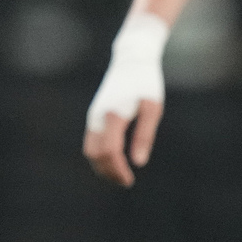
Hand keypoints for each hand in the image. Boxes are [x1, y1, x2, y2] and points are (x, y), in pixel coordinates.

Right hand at [83, 13, 168, 187]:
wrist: (131, 59)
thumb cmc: (146, 83)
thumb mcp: (152, 108)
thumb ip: (144, 135)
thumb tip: (138, 162)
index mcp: (113, 116)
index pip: (109, 151)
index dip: (118, 170)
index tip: (130, 180)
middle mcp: (98, 117)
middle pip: (95, 154)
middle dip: (108, 172)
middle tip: (125, 182)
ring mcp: (93, 115)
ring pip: (90, 149)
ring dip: (102, 165)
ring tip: (120, 174)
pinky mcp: (94, 114)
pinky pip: (91, 141)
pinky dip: (99, 155)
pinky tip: (114, 159)